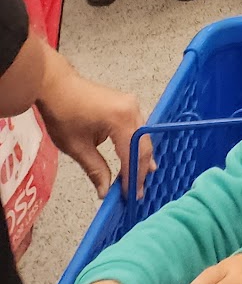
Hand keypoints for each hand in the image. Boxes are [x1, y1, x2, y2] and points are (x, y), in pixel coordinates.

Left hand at [37, 48, 153, 197]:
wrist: (56, 86)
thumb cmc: (63, 114)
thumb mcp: (77, 147)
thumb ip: (96, 170)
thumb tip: (106, 192)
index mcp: (121, 120)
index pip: (132, 154)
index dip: (132, 177)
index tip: (129, 197)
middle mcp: (132, 110)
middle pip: (143, 145)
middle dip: (140, 170)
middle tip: (137, 193)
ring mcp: (132, 104)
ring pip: (143, 137)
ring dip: (140, 158)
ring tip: (139, 179)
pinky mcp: (127, 104)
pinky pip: (138, 128)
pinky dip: (136, 145)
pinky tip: (136, 157)